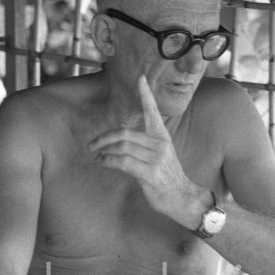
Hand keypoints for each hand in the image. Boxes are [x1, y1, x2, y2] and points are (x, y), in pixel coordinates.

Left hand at [88, 75, 202, 225]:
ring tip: (95, 156)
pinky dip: (107, 160)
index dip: (146, 94)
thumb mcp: (158, 156)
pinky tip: (101, 162)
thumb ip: (142, 146)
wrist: (183, 197)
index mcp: (162, 136)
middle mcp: (160, 144)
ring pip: (122, 147)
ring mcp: (156, 159)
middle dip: (104, 138)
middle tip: (91, 144)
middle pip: (125, 133)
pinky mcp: (150, 174)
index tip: (141, 77)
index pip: (153, 111)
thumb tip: (117, 141)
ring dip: (103, 151)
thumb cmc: (167, 176)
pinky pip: (123, 162)